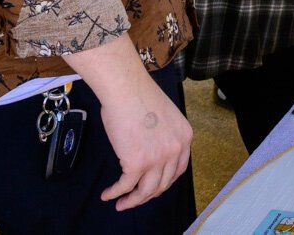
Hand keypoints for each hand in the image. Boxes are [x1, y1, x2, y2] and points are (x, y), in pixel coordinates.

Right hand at [64, 36, 191, 210]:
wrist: (126, 89)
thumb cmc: (139, 96)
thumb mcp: (164, 117)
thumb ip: (163, 136)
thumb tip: (150, 150)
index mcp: (185, 137)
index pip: (178, 169)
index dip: (165, 181)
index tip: (154, 186)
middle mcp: (175, 150)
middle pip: (163, 183)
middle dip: (148, 194)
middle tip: (134, 199)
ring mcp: (158, 158)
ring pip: (147, 190)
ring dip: (132, 200)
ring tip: (121, 204)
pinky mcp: (137, 163)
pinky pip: (126, 186)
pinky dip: (116, 193)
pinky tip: (108, 195)